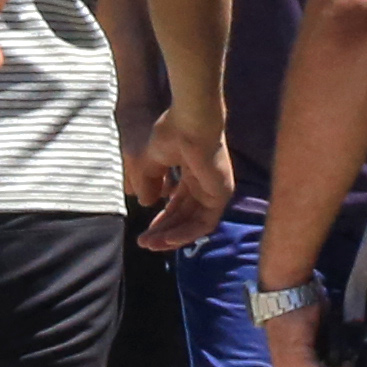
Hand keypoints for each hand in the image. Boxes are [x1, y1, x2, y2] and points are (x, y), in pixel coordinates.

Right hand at [129, 115, 231, 252]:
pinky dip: (186, 233)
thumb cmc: (170, 133)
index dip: (161, 219)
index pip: (178, 204)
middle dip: (163, 231)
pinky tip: (167, 238)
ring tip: (150, 244)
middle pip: (185, 216)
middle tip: (144, 242)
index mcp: (192, 173)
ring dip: (172, 236)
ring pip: (194, 223)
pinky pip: (204, 223)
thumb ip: (147, 183)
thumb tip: (146, 203)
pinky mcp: (221, 194)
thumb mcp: (148, 163)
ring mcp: (215, 190)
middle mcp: (206, 184)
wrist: (190, 122)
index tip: (145, 231)